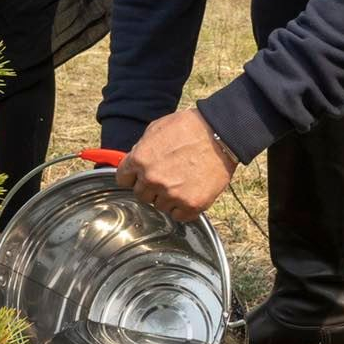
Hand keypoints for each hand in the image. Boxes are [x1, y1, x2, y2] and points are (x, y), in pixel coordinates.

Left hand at [115, 108, 238, 221]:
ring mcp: (172, 194)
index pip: (123, 180)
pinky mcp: (192, 204)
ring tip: (182, 182)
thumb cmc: (189, 127)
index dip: (132, 177)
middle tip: (166, 176)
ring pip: (160, 206)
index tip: (139, 176)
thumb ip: (141, 148)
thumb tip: (135, 162)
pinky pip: (179, 215)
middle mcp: (152, 179)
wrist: (221, 134)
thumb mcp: (156, 129)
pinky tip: (189, 193)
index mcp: (140, 160)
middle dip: (150, 187)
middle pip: (141, 195)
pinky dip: (183, 208)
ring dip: (167, 197)